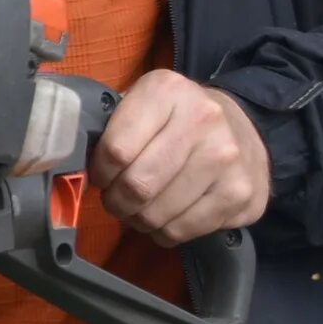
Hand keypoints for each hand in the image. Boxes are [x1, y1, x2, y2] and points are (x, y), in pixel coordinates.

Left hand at [91, 70, 271, 246]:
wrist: (245, 128)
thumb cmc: (179, 118)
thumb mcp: (145, 102)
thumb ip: (114, 126)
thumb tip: (76, 163)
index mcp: (167, 91)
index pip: (116, 149)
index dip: (100, 171)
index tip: (102, 176)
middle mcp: (203, 120)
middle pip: (137, 185)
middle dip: (116, 201)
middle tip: (116, 200)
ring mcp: (227, 159)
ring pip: (158, 213)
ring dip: (138, 220)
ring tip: (139, 210)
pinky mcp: (241, 194)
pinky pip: (184, 230)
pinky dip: (165, 232)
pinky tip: (165, 218)